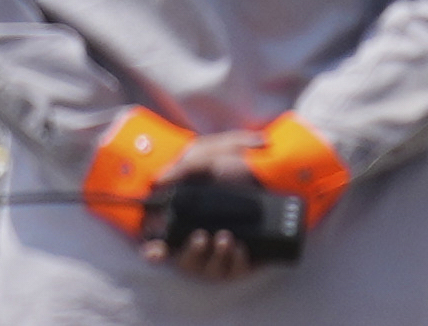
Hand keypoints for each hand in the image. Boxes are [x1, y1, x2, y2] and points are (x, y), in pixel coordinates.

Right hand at [142, 133, 269, 280]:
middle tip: (202, 237)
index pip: (164, 242)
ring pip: (211, 269)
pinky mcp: (247, 256)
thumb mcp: (206, 156)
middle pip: (187, 260)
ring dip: (215, 257)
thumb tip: (158, 181)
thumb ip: (181, 168)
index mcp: (189, 215)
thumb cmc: (238, 162)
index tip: (153, 252)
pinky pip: (236, 271)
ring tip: (226, 239)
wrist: (274, 170)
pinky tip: (240, 248)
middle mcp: (204, 235)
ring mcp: (225, 248)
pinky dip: (235, 263)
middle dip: (191, 253)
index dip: (155, 251)